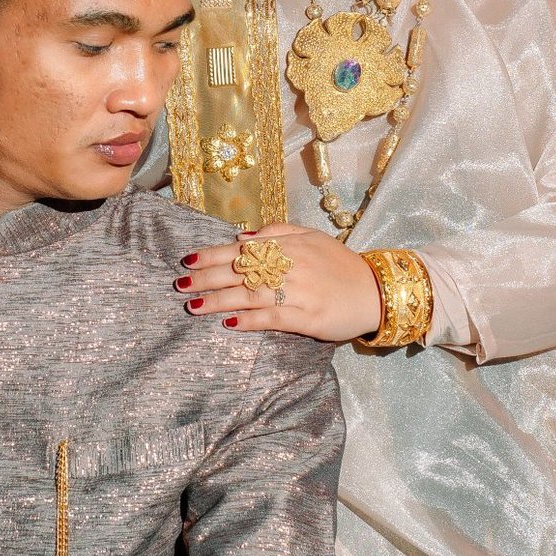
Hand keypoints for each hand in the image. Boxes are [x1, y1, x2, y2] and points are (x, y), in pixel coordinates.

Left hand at [176, 222, 382, 342]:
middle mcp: (291, 266)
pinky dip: (249, 321)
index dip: (213, 255)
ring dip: (219, 301)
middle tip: (180, 285)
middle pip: (241, 272)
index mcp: (289, 246)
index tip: (188, 261)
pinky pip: (272, 318)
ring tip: (193, 305)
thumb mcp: (311, 237)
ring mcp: (299, 293)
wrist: (375, 291)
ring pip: (251, 295)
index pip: (242, 250)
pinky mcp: (307, 318)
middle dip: (206, 279)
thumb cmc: (339, 265)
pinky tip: (228, 323)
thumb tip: (240, 238)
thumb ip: (277, 233)